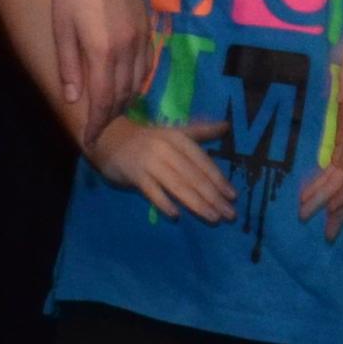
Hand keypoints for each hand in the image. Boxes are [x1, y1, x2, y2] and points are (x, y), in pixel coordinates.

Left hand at [51, 0, 157, 143]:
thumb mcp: (61, 27)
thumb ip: (68, 66)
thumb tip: (73, 100)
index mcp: (102, 51)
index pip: (102, 101)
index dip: (97, 124)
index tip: (90, 140)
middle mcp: (127, 48)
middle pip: (123, 95)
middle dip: (110, 115)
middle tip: (98, 127)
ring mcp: (141, 35)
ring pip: (137, 81)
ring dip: (124, 99)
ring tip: (110, 109)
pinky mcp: (147, 24)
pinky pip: (147, 62)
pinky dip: (138, 79)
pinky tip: (128, 82)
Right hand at [88, 114, 235, 223]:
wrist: (109, 138)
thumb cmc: (148, 139)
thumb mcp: (174, 132)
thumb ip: (201, 131)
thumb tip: (227, 126)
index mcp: (178, 138)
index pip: (202, 161)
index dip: (218, 179)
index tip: (233, 196)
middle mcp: (166, 148)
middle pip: (193, 176)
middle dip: (213, 196)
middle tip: (229, 214)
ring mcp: (149, 162)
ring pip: (177, 185)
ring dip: (196, 203)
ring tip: (212, 217)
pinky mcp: (134, 174)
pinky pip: (152, 191)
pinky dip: (164, 203)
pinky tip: (176, 216)